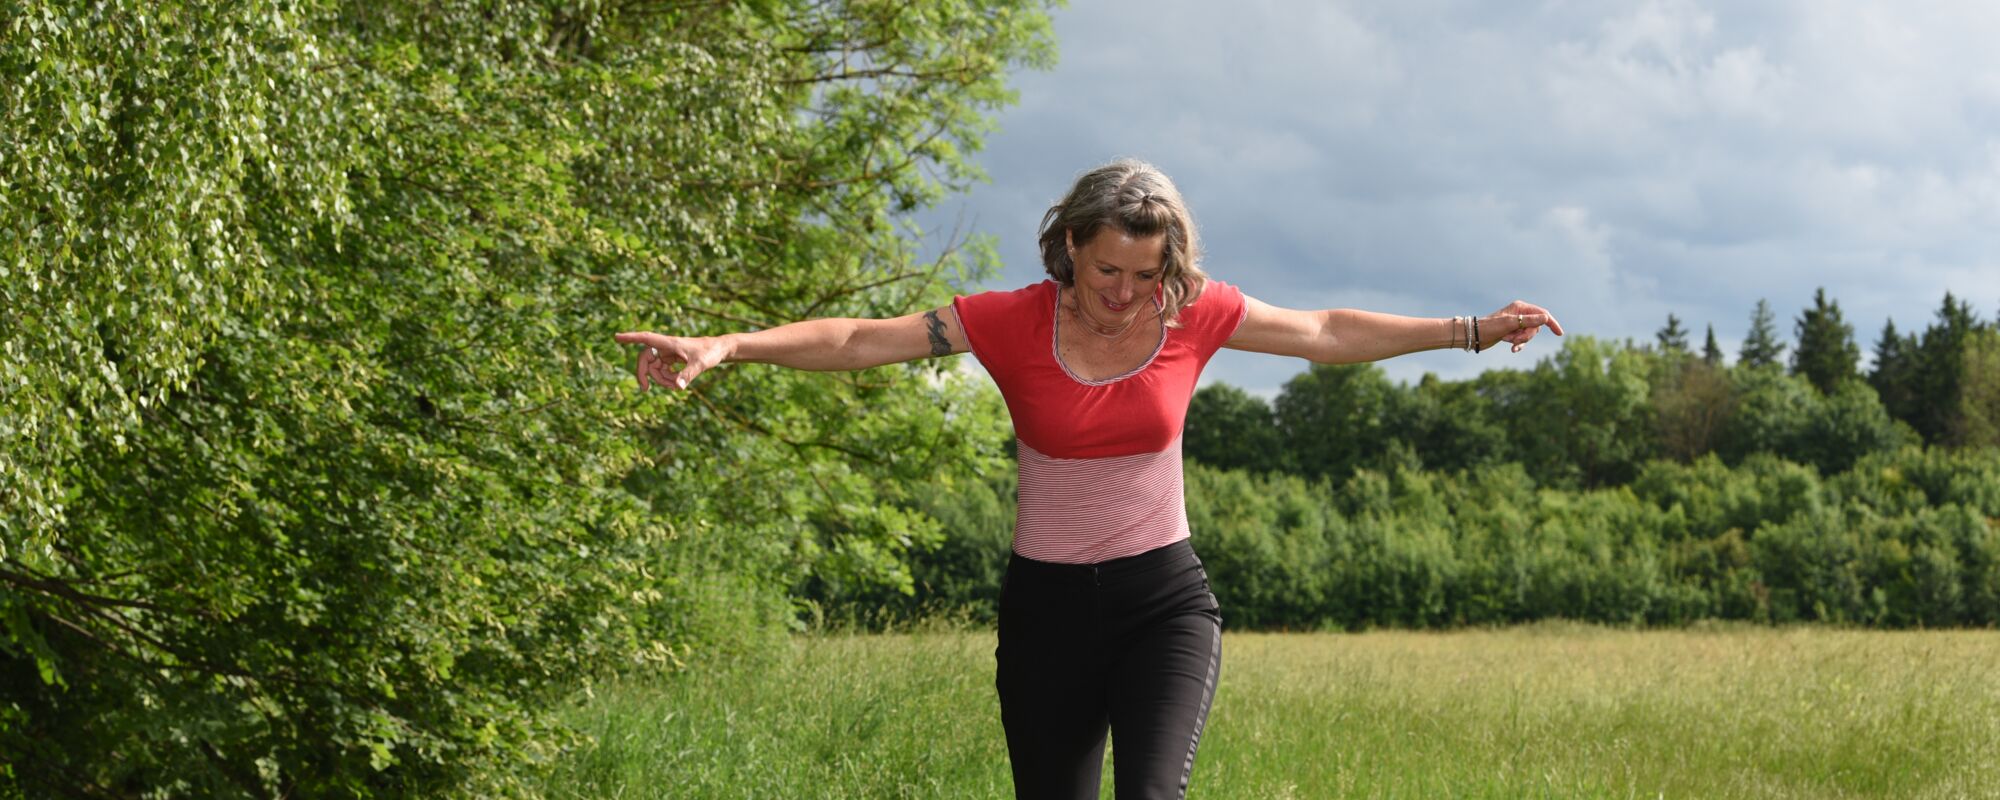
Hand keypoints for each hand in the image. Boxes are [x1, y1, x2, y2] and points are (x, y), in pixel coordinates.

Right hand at [613, 331, 729, 390]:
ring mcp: (668, 353)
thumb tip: (678, 387)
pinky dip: (666, 378)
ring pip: (654, 367)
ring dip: (660, 379)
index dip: (631, 338)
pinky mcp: (672, 359)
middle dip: (644, 373)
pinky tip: (676, 384)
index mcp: (670, 343)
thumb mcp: (701, 364)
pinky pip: (662, 370)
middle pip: (646, 358)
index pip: (646, 338)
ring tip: (676, 385)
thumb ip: (688, 375)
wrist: (719, 350)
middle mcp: (666, 347)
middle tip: (645, 389)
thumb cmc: (710, 353)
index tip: (616, 337)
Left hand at [1481, 301, 1563, 353]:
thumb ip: (1529, 321)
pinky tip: (1512, 349)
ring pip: (1529, 335)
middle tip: (1515, 339)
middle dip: (1527, 335)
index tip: (1559, 334)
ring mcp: (1516, 323)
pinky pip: (1522, 340)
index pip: (1542, 314)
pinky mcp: (1511, 332)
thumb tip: (1546, 317)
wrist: (1474, 335)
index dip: (1551, 323)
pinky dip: (1518, 344)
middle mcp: (1520, 314)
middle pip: (1536, 327)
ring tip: (1509, 342)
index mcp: (1520, 307)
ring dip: (1521, 340)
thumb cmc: (1490, 327)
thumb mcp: (1510, 324)